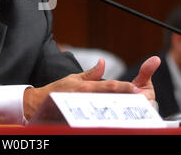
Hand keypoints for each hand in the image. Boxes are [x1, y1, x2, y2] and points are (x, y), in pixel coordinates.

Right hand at [23, 56, 160, 119]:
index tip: (136, 88)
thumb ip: (91, 73)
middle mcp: (85, 97)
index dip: (124, 87)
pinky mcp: (79, 117)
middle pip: (111, 98)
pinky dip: (106, 116)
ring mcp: (82, 108)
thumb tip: (103, 63)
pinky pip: (96, 116)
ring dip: (119, 107)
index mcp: (85, 86)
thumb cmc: (56, 90)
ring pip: (106, 108)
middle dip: (126, 99)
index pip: (109, 86)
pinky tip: (114, 117)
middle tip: (141, 100)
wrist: (40, 104)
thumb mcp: (73, 78)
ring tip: (132, 108)